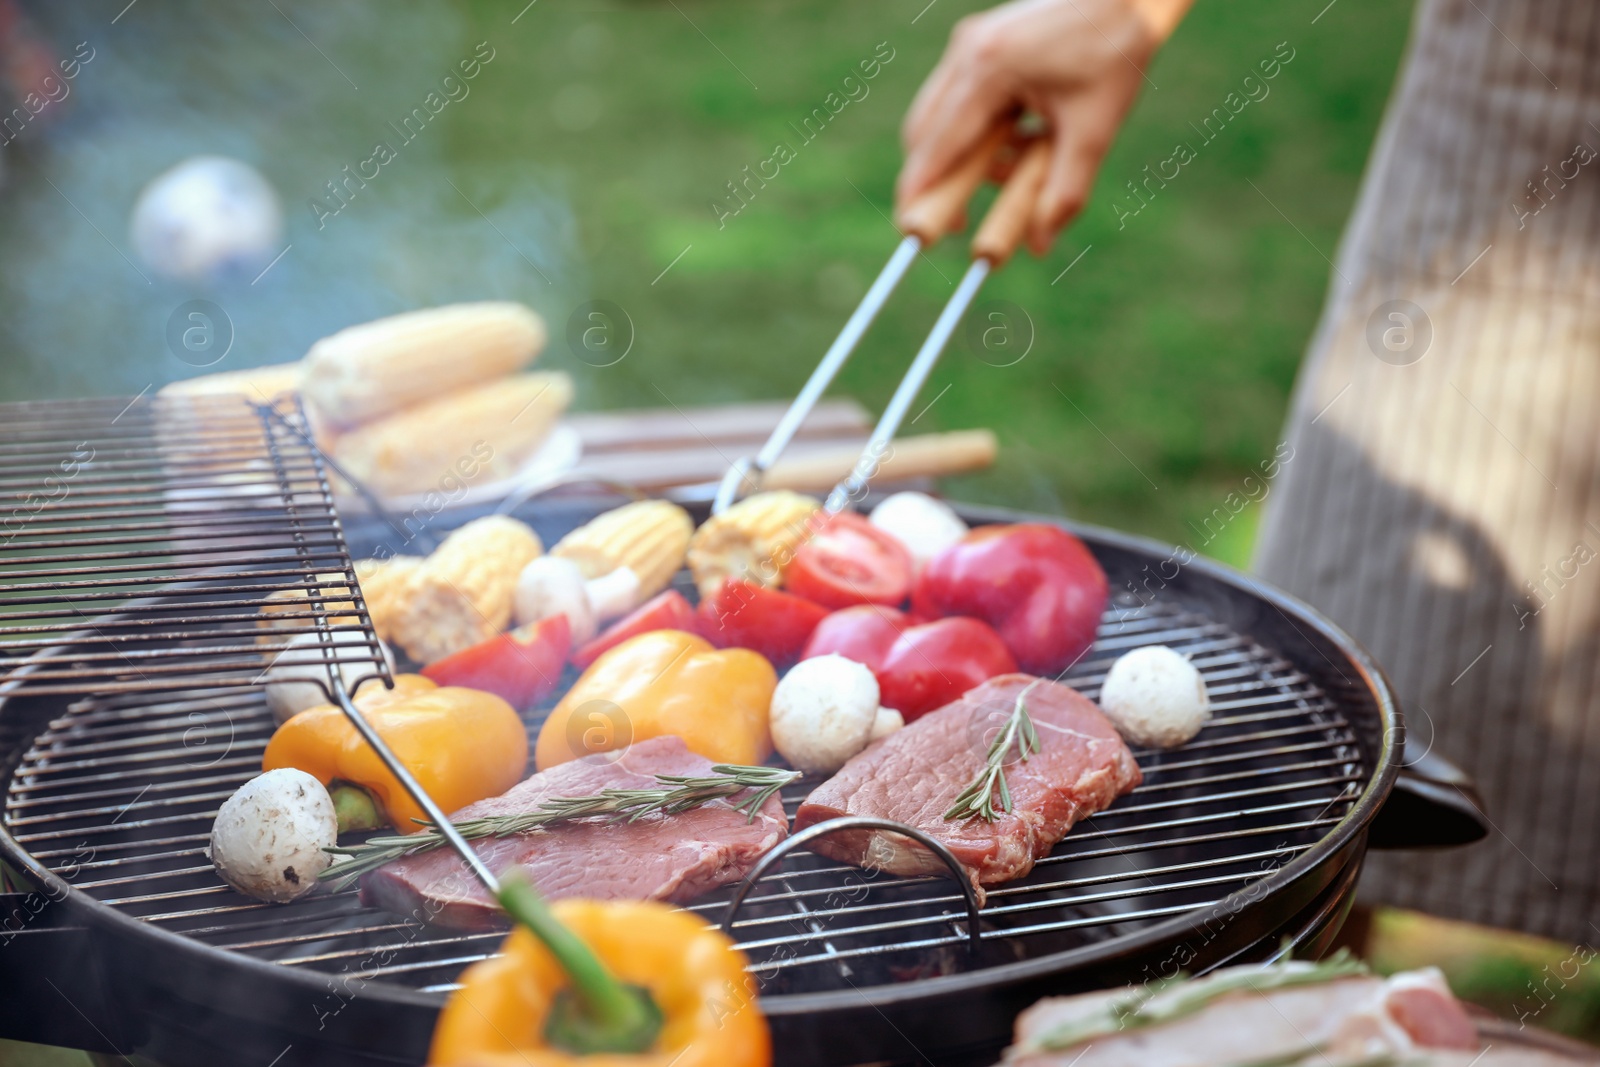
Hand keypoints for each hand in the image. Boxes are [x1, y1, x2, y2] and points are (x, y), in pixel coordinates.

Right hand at [897, 0, 1190, 253]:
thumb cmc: (1115, 52)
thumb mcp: (1095, 129)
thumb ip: (1065, 191)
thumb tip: (1041, 246)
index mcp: (988, 69)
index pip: (938, 145)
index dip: (921, 192)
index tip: (913, 231)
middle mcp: (967, 52)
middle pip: (924, 132)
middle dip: (937, 179)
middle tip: (957, 221)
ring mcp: (968, 43)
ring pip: (938, 116)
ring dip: (962, 154)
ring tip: (1015, 167)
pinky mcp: (979, 41)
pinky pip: (957, 98)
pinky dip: (976, 129)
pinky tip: (1019, 137)